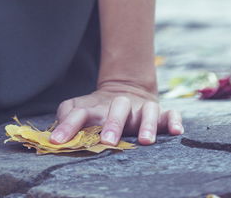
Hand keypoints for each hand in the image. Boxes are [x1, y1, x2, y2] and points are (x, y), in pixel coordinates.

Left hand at [50, 79, 183, 145]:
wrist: (125, 89)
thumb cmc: (98, 110)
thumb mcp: (80, 109)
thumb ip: (66, 117)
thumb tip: (54, 134)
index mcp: (97, 107)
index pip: (80, 113)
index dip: (67, 126)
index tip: (57, 141)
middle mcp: (120, 105)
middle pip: (118, 108)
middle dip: (113, 124)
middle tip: (107, 141)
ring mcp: (142, 108)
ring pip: (148, 111)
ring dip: (147, 124)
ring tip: (145, 141)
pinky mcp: (161, 112)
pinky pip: (171, 114)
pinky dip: (174, 120)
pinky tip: (176, 131)